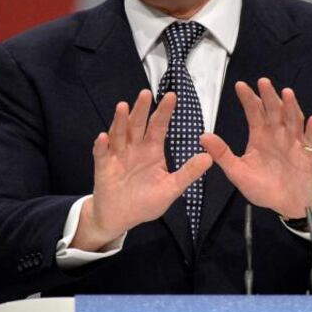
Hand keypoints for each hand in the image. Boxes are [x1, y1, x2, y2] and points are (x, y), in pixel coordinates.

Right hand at [72, 89, 211, 250]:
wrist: (121, 217)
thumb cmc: (145, 202)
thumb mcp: (171, 188)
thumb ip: (188, 173)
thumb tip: (209, 158)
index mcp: (152, 151)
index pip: (159, 127)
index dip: (164, 112)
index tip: (172, 96)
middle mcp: (134, 148)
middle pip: (138, 125)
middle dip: (141, 109)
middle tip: (146, 93)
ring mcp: (117, 156)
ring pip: (119, 134)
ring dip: (120, 121)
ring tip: (123, 107)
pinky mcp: (103, 167)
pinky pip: (101, 154)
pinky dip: (101, 146)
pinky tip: (103, 137)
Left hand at [200, 78, 311, 221]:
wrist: (288, 204)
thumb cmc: (263, 187)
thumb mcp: (238, 172)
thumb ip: (222, 155)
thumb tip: (202, 136)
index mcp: (259, 135)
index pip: (253, 113)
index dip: (248, 99)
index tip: (239, 85)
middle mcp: (277, 133)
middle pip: (273, 111)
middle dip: (268, 96)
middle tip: (263, 82)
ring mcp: (293, 141)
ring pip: (293, 120)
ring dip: (291, 107)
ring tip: (287, 93)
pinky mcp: (308, 153)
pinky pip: (311, 140)